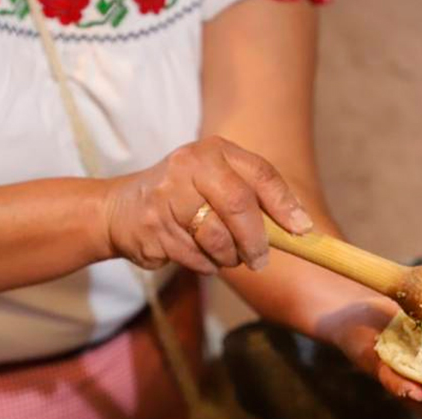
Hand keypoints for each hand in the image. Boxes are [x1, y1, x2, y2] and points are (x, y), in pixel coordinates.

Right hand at [102, 136, 313, 274]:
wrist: (118, 210)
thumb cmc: (181, 197)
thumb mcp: (215, 181)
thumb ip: (252, 196)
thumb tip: (300, 228)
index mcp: (213, 151)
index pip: (260, 174)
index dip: (285, 204)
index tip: (302, 230)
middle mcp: (189, 166)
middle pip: (239, 206)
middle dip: (256, 240)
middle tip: (261, 260)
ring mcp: (168, 197)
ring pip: (218, 238)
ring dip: (229, 257)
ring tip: (226, 256)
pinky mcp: (155, 228)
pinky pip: (197, 257)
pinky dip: (207, 265)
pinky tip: (200, 256)